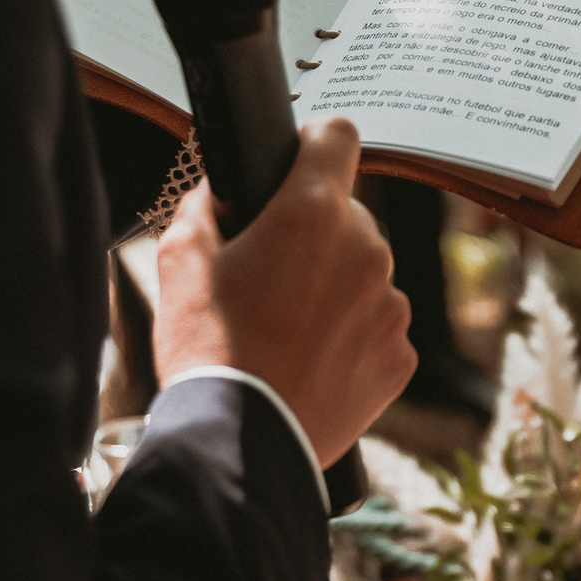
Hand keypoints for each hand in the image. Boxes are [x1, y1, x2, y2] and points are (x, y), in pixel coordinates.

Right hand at [154, 120, 415, 468]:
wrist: (239, 444)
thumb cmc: (208, 349)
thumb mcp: (179, 261)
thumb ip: (204, 208)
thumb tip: (218, 194)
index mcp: (312, 214)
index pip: (338, 136)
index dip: (313, 146)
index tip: (297, 167)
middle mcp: (365, 250)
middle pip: (346, 215)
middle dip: (314, 235)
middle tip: (270, 277)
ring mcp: (389, 305)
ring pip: (364, 273)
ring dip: (335, 288)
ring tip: (287, 331)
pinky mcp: (400, 356)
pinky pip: (376, 327)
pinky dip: (351, 337)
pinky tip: (310, 362)